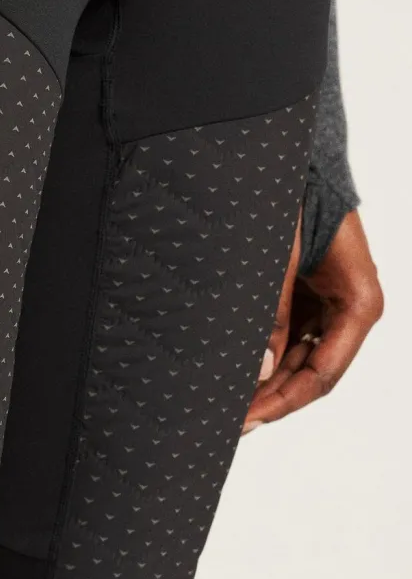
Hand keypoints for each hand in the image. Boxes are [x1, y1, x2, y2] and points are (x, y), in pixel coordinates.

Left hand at [243, 209, 382, 433]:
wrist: (295, 157)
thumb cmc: (294, 196)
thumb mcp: (277, 257)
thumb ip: (270, 313)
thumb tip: (257, 370)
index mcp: (357, 303)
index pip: (322, 374)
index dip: (283, 402)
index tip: (246, 420)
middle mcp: (348, 308)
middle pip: (308, 372)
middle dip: (268, 397)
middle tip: (224, 420)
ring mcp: (327, 302)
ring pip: (295, 358)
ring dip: (261, 379)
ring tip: (221, 400)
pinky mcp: (305, 293)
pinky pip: (285, 335)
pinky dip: (258, 352)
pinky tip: (228, 367)